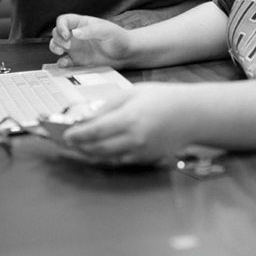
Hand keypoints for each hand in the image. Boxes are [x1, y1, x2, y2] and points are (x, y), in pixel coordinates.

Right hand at [49, 13, 135, 67]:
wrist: (127, 54)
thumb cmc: (119, 38)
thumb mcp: (106, 30)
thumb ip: (91, 31)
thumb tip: (75, 33)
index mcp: (82, 24)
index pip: (64, 20)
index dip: (61, 26)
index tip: (66, 35)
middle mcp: (76, 35)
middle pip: (57, 33)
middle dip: (58, 39)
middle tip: (68, 45)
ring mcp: (76, 48)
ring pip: (57, 46)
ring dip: (55, 48)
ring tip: (62, 52)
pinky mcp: (78, 60)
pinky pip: (65, 61)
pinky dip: (61, 63)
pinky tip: (65, 64)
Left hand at [61, 83, 201, 162]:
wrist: (192, 115)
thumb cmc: (162, 98)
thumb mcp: (132, 93)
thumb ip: (107, 106)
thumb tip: (84, 118)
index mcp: (129, 119)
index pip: (94, 132)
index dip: (76, 135)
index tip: (64, 135)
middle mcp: (134, 139)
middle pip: (97, 148)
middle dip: (78, 147)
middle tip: (66, 143)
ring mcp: (140, 152)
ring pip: (106, 158)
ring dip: (89, 154)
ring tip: (77, 147)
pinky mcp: (145, 160)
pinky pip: (119, 161)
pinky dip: (105, 157)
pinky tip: (97, 151)